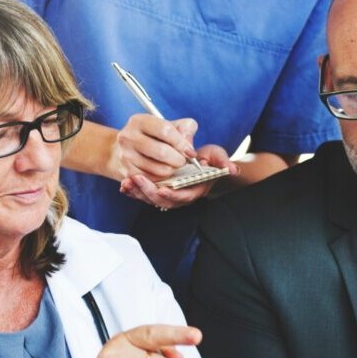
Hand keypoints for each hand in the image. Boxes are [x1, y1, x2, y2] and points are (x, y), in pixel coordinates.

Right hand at [114, 114, 200, 180]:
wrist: (124, 149)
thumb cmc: (153, 136)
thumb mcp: (168, 125)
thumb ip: (185, 128)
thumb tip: (189, 145)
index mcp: (139, 121)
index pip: (165, 130)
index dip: (181, 142)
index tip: (190, 151)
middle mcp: (128, 137)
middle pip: (162, 152)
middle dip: (179, 159)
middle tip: (183, 160)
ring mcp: (126, 155)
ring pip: (159, 169)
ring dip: (172, 169)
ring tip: (173, 165)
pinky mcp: (127, 172)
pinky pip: (153, 179)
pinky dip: (163, 177)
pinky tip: (162, 170)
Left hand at [119, 143, 236, 209]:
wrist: (199, 163)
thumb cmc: (209, 160)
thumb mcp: (216, 157)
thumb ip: (223, 162)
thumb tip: (231, 169)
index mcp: (195, 189)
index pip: (183, 196)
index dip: (172, 194)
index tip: (162, 188)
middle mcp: (181, 196)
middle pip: (163, 200)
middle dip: (149, 192)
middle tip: (137, 180)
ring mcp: (168, 195)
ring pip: (151, 199)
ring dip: (139, 192)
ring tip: (127, 182)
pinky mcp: (158, 191)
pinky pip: (144, 195)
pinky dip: (134, 191)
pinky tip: (125, 185)